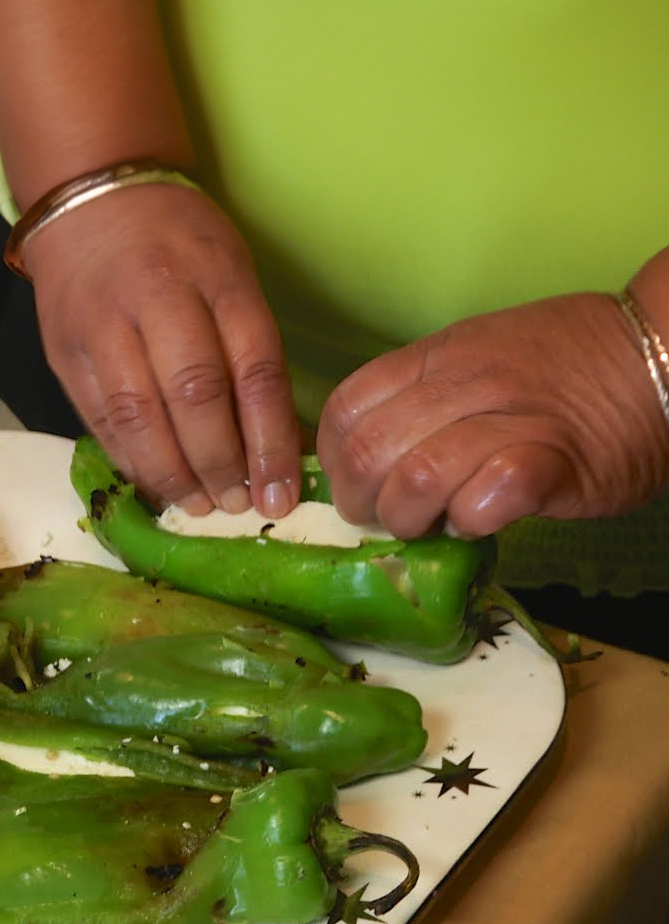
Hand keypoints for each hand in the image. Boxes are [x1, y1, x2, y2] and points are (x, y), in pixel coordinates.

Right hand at [21, 183, 301, 516]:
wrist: (89, 202)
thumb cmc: (177, 243)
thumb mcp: (231, 274)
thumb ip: (251, 353)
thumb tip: (280, 446)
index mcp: (217, 276)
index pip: (254, 370)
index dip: (270, 442)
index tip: (280, 494)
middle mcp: (157, 296)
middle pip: (194, 396)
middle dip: (219, 464)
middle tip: (236, 506)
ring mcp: (103, 325)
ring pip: (139, 416)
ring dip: (171, 474)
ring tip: (196, 504)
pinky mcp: (65, 351)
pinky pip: (100, 419)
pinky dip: (131, 460)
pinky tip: (155, 483)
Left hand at [315, 293, 668, 537]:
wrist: (664, 352)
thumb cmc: (562, 366)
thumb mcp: (475, 359)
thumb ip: (418, 399)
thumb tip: (364, 459)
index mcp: (433, 357)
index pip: (342, 412)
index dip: (333, 462)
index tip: (357, 485)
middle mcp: (462, 382)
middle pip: (366, 455)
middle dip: (363, 505)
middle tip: (392, 519)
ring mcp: (509, 419)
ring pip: (414, 479)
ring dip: (412, 520)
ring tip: (436, 525)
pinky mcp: (555, 462)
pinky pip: (486, 499)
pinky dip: (471, 524)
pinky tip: (482, 522)